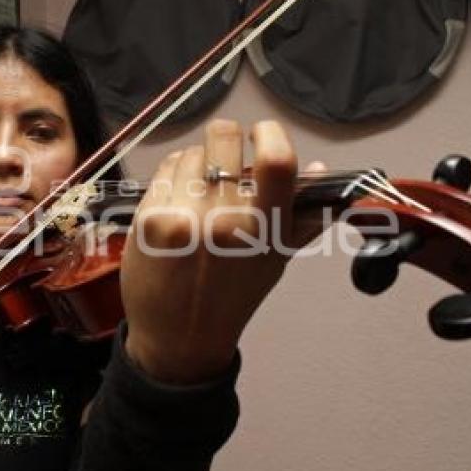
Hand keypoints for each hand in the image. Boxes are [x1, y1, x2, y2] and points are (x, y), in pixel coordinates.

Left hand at [121, 119, 326, 383]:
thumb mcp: (275, 259)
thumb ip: (302, 215)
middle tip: (224, 155)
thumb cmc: (231, 295)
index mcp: (266, 231)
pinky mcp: (150, 218)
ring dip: (196, 162)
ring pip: (189, 151)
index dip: (270, 133)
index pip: (277, 162)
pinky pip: (164, 170)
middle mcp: (226, 221)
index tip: (263, 133)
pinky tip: (176, 199)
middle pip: (223, 137)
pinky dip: (171, 176)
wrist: (179, 337)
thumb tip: (320, 169)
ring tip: (198, 191)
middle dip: (225, 138)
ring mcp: (184, 218)